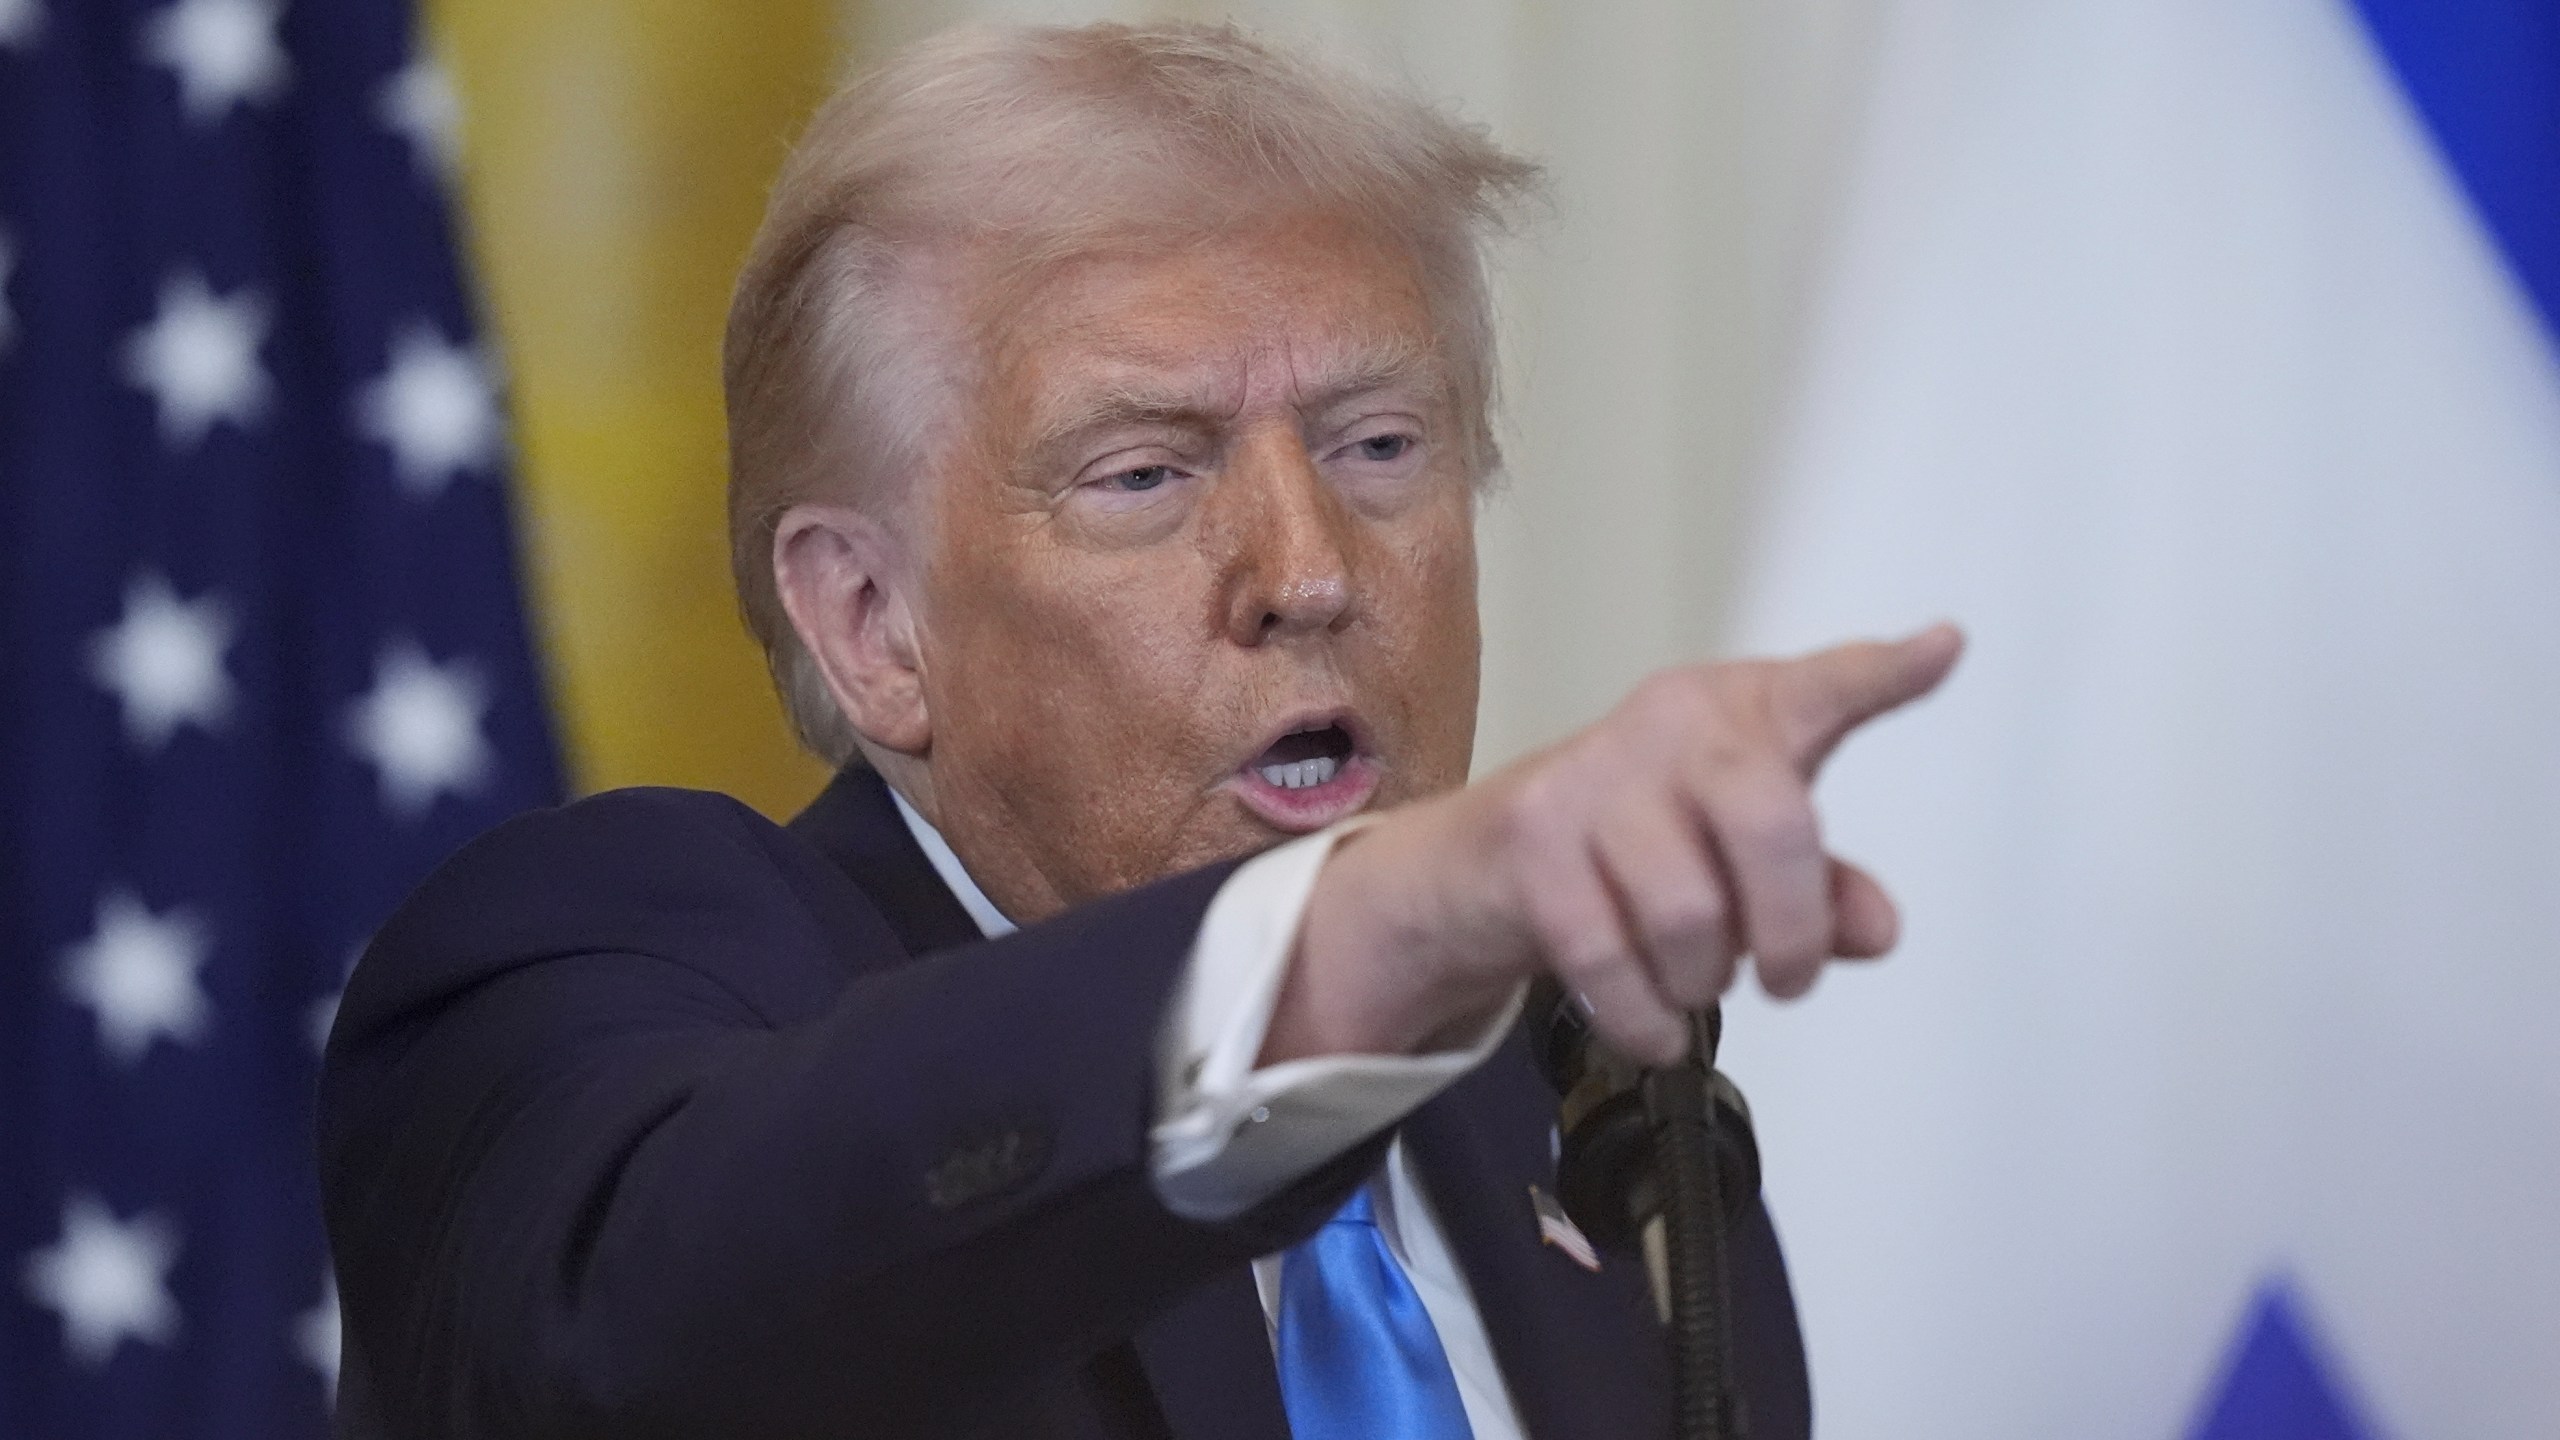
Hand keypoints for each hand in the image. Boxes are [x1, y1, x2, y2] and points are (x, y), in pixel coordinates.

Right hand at [1271, 624, 1963, 1066]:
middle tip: (1785, 977)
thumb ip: (1819, 889)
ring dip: (1702, 980)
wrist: (1475, 867)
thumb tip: (1876, 928)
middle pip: (1773, 823)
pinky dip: (1645, 1018)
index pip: (1821, 690)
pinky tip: (1654, 1023)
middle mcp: (1672, 725)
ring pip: (1690, 912)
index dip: (1882, 677)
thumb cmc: (1631, 850)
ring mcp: (1596, 776)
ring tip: (1690, 982)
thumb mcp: (1735, 864)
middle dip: (1789, 929)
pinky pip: (1609, 958)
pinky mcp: (1533, 840)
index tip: (1941, 652)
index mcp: (1738, 713)